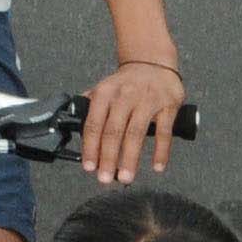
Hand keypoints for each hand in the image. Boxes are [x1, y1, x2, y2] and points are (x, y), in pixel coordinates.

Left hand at [78, 58, 186, 182]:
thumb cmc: (126, 82)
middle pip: (113, 131)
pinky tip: (157, 167)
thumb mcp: (104, 88)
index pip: (94, 124)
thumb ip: (90, 106)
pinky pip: (164, 132)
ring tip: (125, 178)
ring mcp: (147, 101)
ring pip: (136, 133)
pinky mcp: (168, 106)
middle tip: (104, 179)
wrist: (153, 63)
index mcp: (104, 93)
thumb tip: (73, 124)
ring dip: (130, 159)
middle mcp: (124, 96)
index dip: (90, 147)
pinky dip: (161, 151)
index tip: (89, 167)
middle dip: (108, 158)